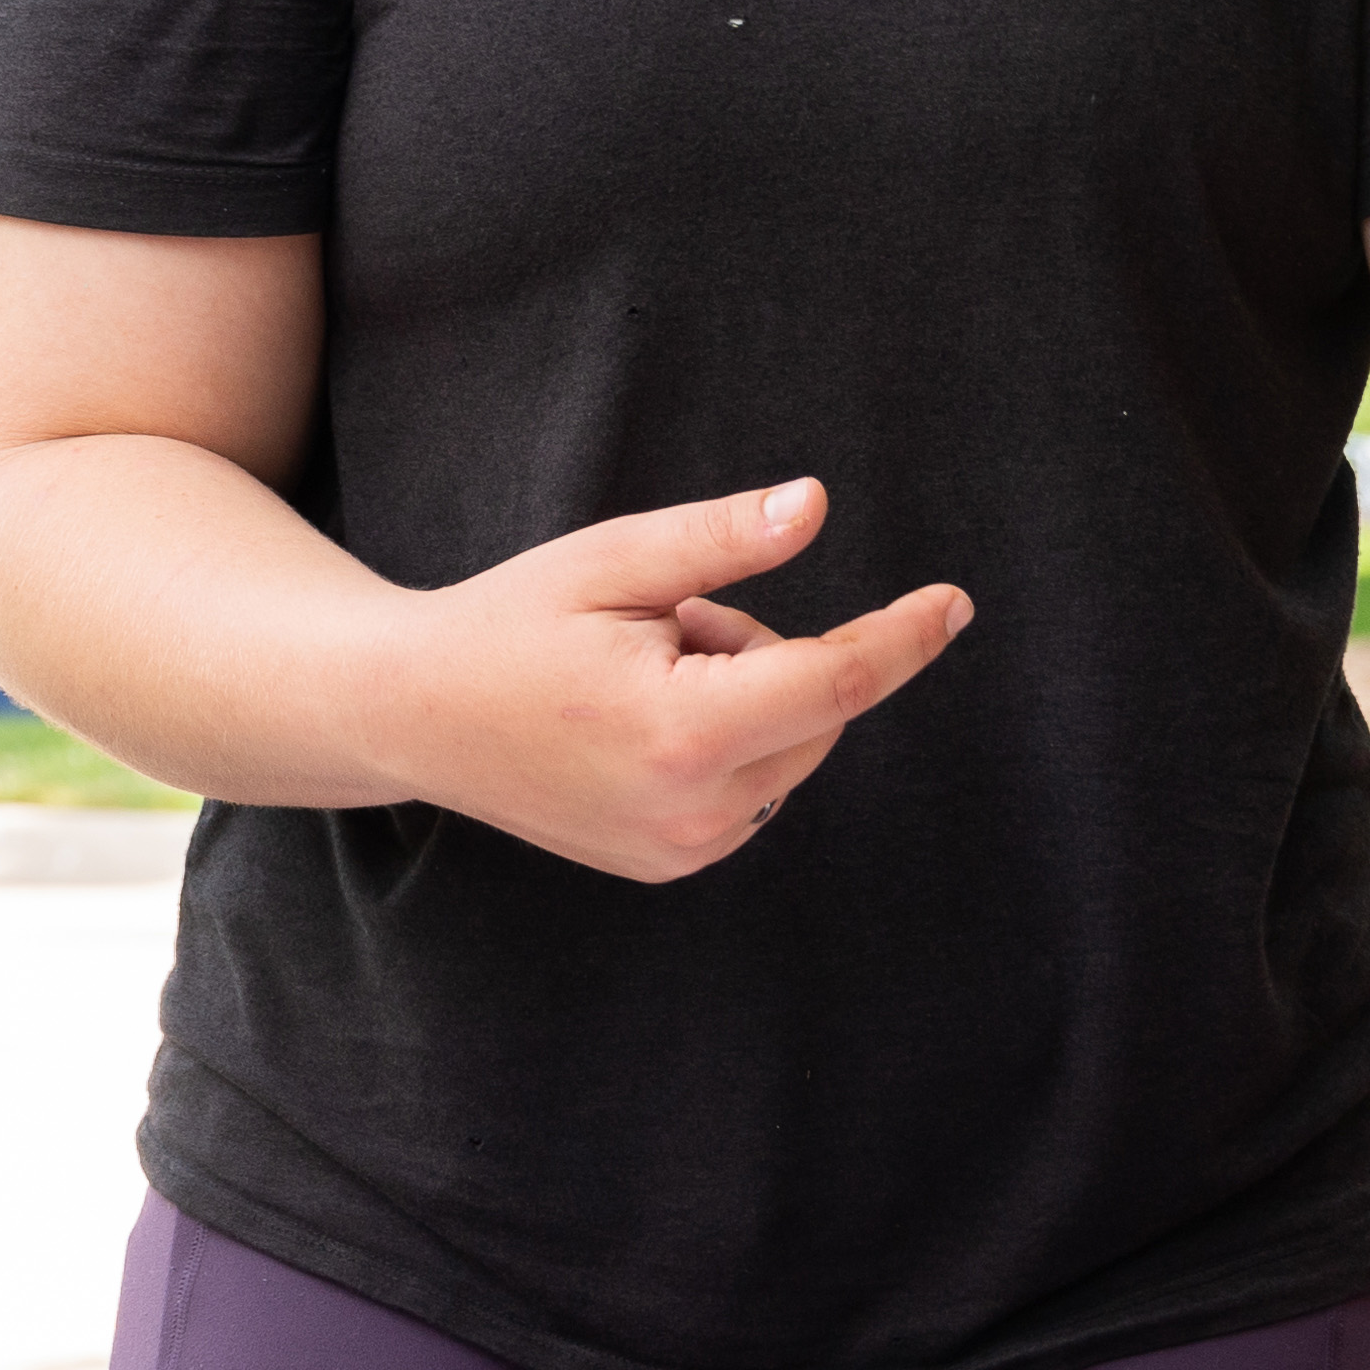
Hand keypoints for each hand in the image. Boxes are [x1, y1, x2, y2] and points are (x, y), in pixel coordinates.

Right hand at [378, 477, 970, 882]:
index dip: (901, 637)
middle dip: (766, 651)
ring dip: (745, 697)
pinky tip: (637, 724)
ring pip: (789, 748)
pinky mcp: (673, 864)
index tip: (954, 601)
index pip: (835, 684)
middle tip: (663, 627)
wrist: (414, 716)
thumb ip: (723, 539)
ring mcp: (684, 850)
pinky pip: (755, 785)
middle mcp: (695, 811)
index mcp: (683, 733)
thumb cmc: (513, 622)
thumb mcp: (614, 558)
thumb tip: (816, 506)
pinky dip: (726, 740)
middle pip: (816, 711)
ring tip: (638, 676)